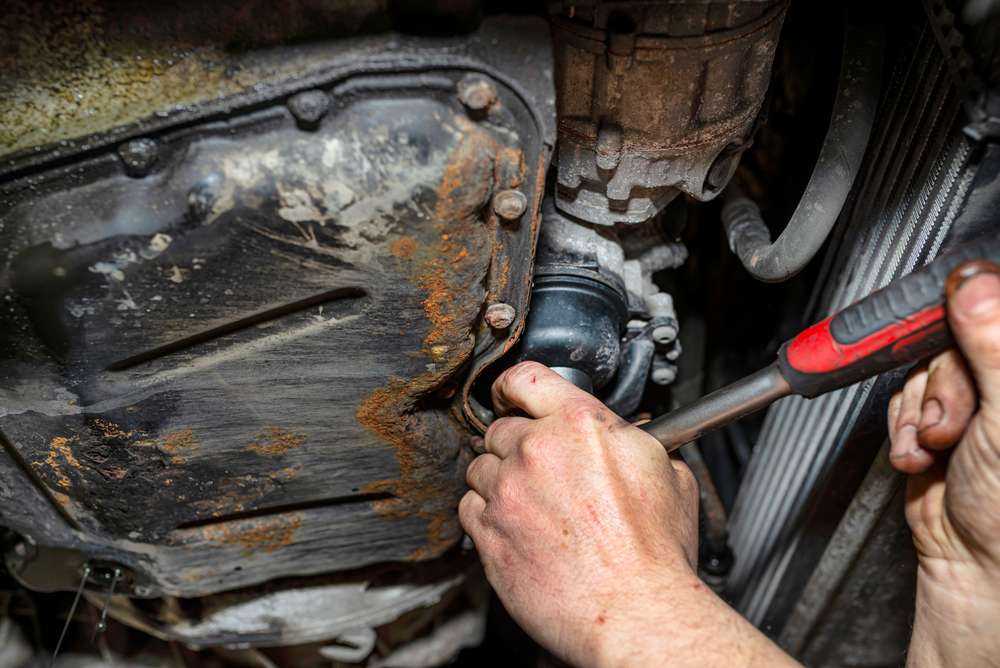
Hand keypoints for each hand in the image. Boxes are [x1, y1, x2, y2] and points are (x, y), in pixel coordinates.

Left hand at [460, 361, 799, 667]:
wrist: (636, 613)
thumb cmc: (656, 555)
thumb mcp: (669, 476)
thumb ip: (636, 442)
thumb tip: (630, 435)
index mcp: (582, 425)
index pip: (526, 378)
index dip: (514, 388)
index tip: (510, 398)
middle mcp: (538, 451)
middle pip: (501, 427)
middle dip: (516, 445)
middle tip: (539, 470)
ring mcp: (508, 491)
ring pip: (480, 467)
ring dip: (499, 480)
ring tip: (532, 505)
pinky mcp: (489, 532)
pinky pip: (469, 507)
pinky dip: (485, 514)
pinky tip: (516, 528)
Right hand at [888, 262, 999, 666]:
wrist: (979, 568)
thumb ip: (993, 345)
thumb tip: (975, 282)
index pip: (995, 306)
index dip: (970, 309)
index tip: (949, 313)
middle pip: (951, 336)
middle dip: (938, 382)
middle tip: (948, 419)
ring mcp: (974, 399)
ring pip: (921, 366)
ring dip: (914, 409)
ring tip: (935, 446)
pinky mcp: (937, 418)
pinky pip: (902, 395)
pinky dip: (900, 425)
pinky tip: (920, 453)